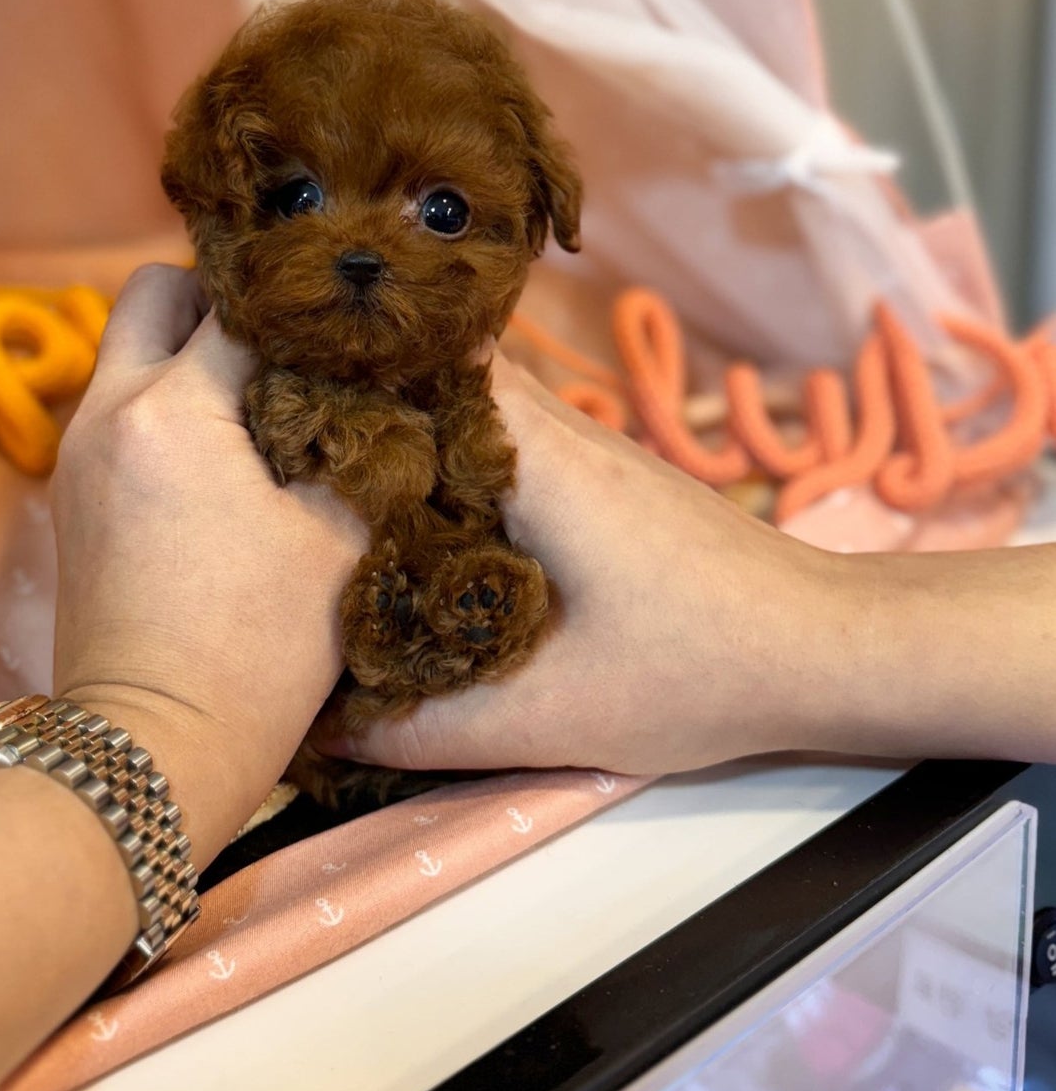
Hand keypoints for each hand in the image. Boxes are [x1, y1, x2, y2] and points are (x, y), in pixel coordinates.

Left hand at [51, 265, 363, 866]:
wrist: (152, 751)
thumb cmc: (256, 649)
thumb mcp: (338, 538)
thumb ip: (360, 443)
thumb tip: (381, 391)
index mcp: (173, 408)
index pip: (242, 303)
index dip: (303, 308)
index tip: (348, 324)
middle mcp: (109, 410)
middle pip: (155, 293)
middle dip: (223, 299)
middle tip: (289, 344)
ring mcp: (79, 452)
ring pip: (131, 347)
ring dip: (189, 351)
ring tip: (265, 396)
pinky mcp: (73, 494)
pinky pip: (121, 406)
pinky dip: (168, 403)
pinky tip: (229, 451)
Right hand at [315, 354, 842, 776]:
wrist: (827, 646)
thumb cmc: (698, 668)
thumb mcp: (552, 716)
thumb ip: (427, 725)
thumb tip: (319, 728)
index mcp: (533, 456)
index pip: (415, 362)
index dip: (337, 372)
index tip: (264, 405)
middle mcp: (553, 425)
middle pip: (429, 378)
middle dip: (355, 408)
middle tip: (271, 455)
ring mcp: (581, 441)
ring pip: (466, 408)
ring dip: (404, 437)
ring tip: (322, 488)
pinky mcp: (600, 470)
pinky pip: (500, 441)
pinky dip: (451, 465)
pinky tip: (414, 520)